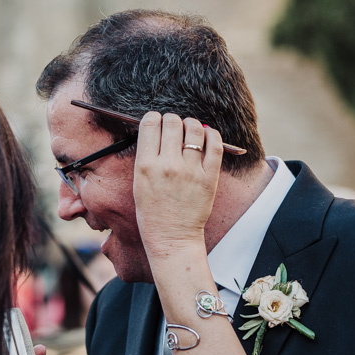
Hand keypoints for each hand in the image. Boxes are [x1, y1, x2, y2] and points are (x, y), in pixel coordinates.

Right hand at [133, 113, 222, 257]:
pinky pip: (215, 145)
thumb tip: (158, 131)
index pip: (150, 123)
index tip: (157, 121)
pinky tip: (207, 136)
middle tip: (174, 127)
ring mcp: (190, 171)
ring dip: (191, 124)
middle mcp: (168, 165)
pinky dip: (212, 135)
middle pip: (172, 122)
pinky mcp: (208, 178)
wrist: (171, 237)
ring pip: (194, 129)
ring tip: (190, 130)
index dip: (154, 117)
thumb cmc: (152, 212)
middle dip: (172, 120)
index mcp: (146, 165)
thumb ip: (147, 156)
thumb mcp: (139, 182)